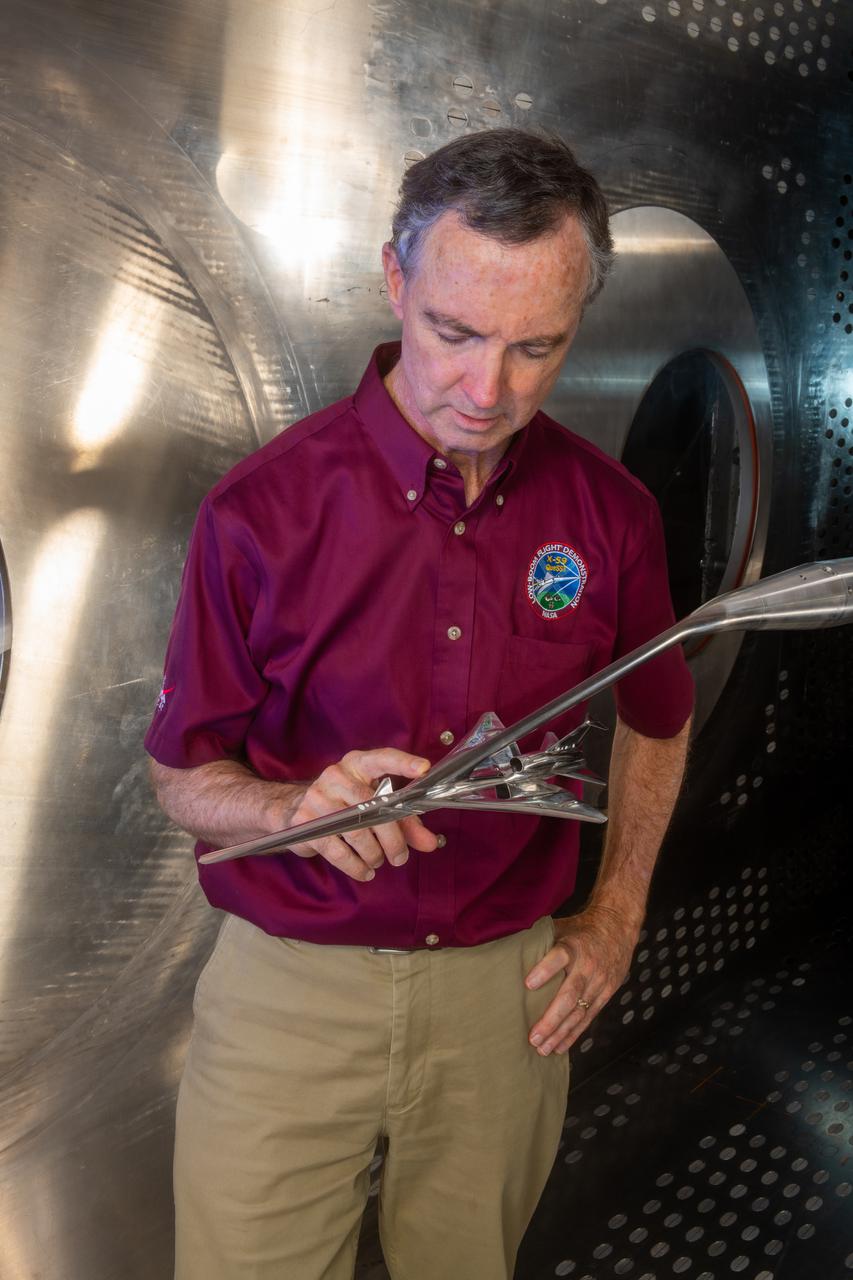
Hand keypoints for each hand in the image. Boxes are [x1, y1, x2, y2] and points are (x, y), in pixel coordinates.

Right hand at [286, 748, 438, 882]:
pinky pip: (337, 850)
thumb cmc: (346, 805)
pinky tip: (364, 871)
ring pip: (356, 831)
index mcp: (358, 764)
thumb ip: (406, 822)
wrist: (295, 810)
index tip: (424, 768)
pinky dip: (355, 865)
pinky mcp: (305, 823)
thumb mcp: (376, 806)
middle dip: (392, 837)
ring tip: (379, 862)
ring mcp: (317, 798)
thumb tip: (432, 844)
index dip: (403, 762)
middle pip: (372, 806)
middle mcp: (336, 776)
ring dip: (373, 854)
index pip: (382, 758)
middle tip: (400, 857)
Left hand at [524, 905, 639, 1055]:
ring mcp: (599, 983)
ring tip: (542, 1049)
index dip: (545, 970)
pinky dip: (574, 1034)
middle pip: (569, 995)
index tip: (528, 984)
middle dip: (550, 1019)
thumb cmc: (581, 928)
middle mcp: (587, 966)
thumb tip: (506, 946)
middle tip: (533, 1036)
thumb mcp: (562, 927)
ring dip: (560, 1033)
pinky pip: (588, 1018)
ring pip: (579, 1012)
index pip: (559, 957)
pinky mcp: (606, 994)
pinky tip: (559, 1047)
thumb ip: (540, 940)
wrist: (618, 927)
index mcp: (574, 946)